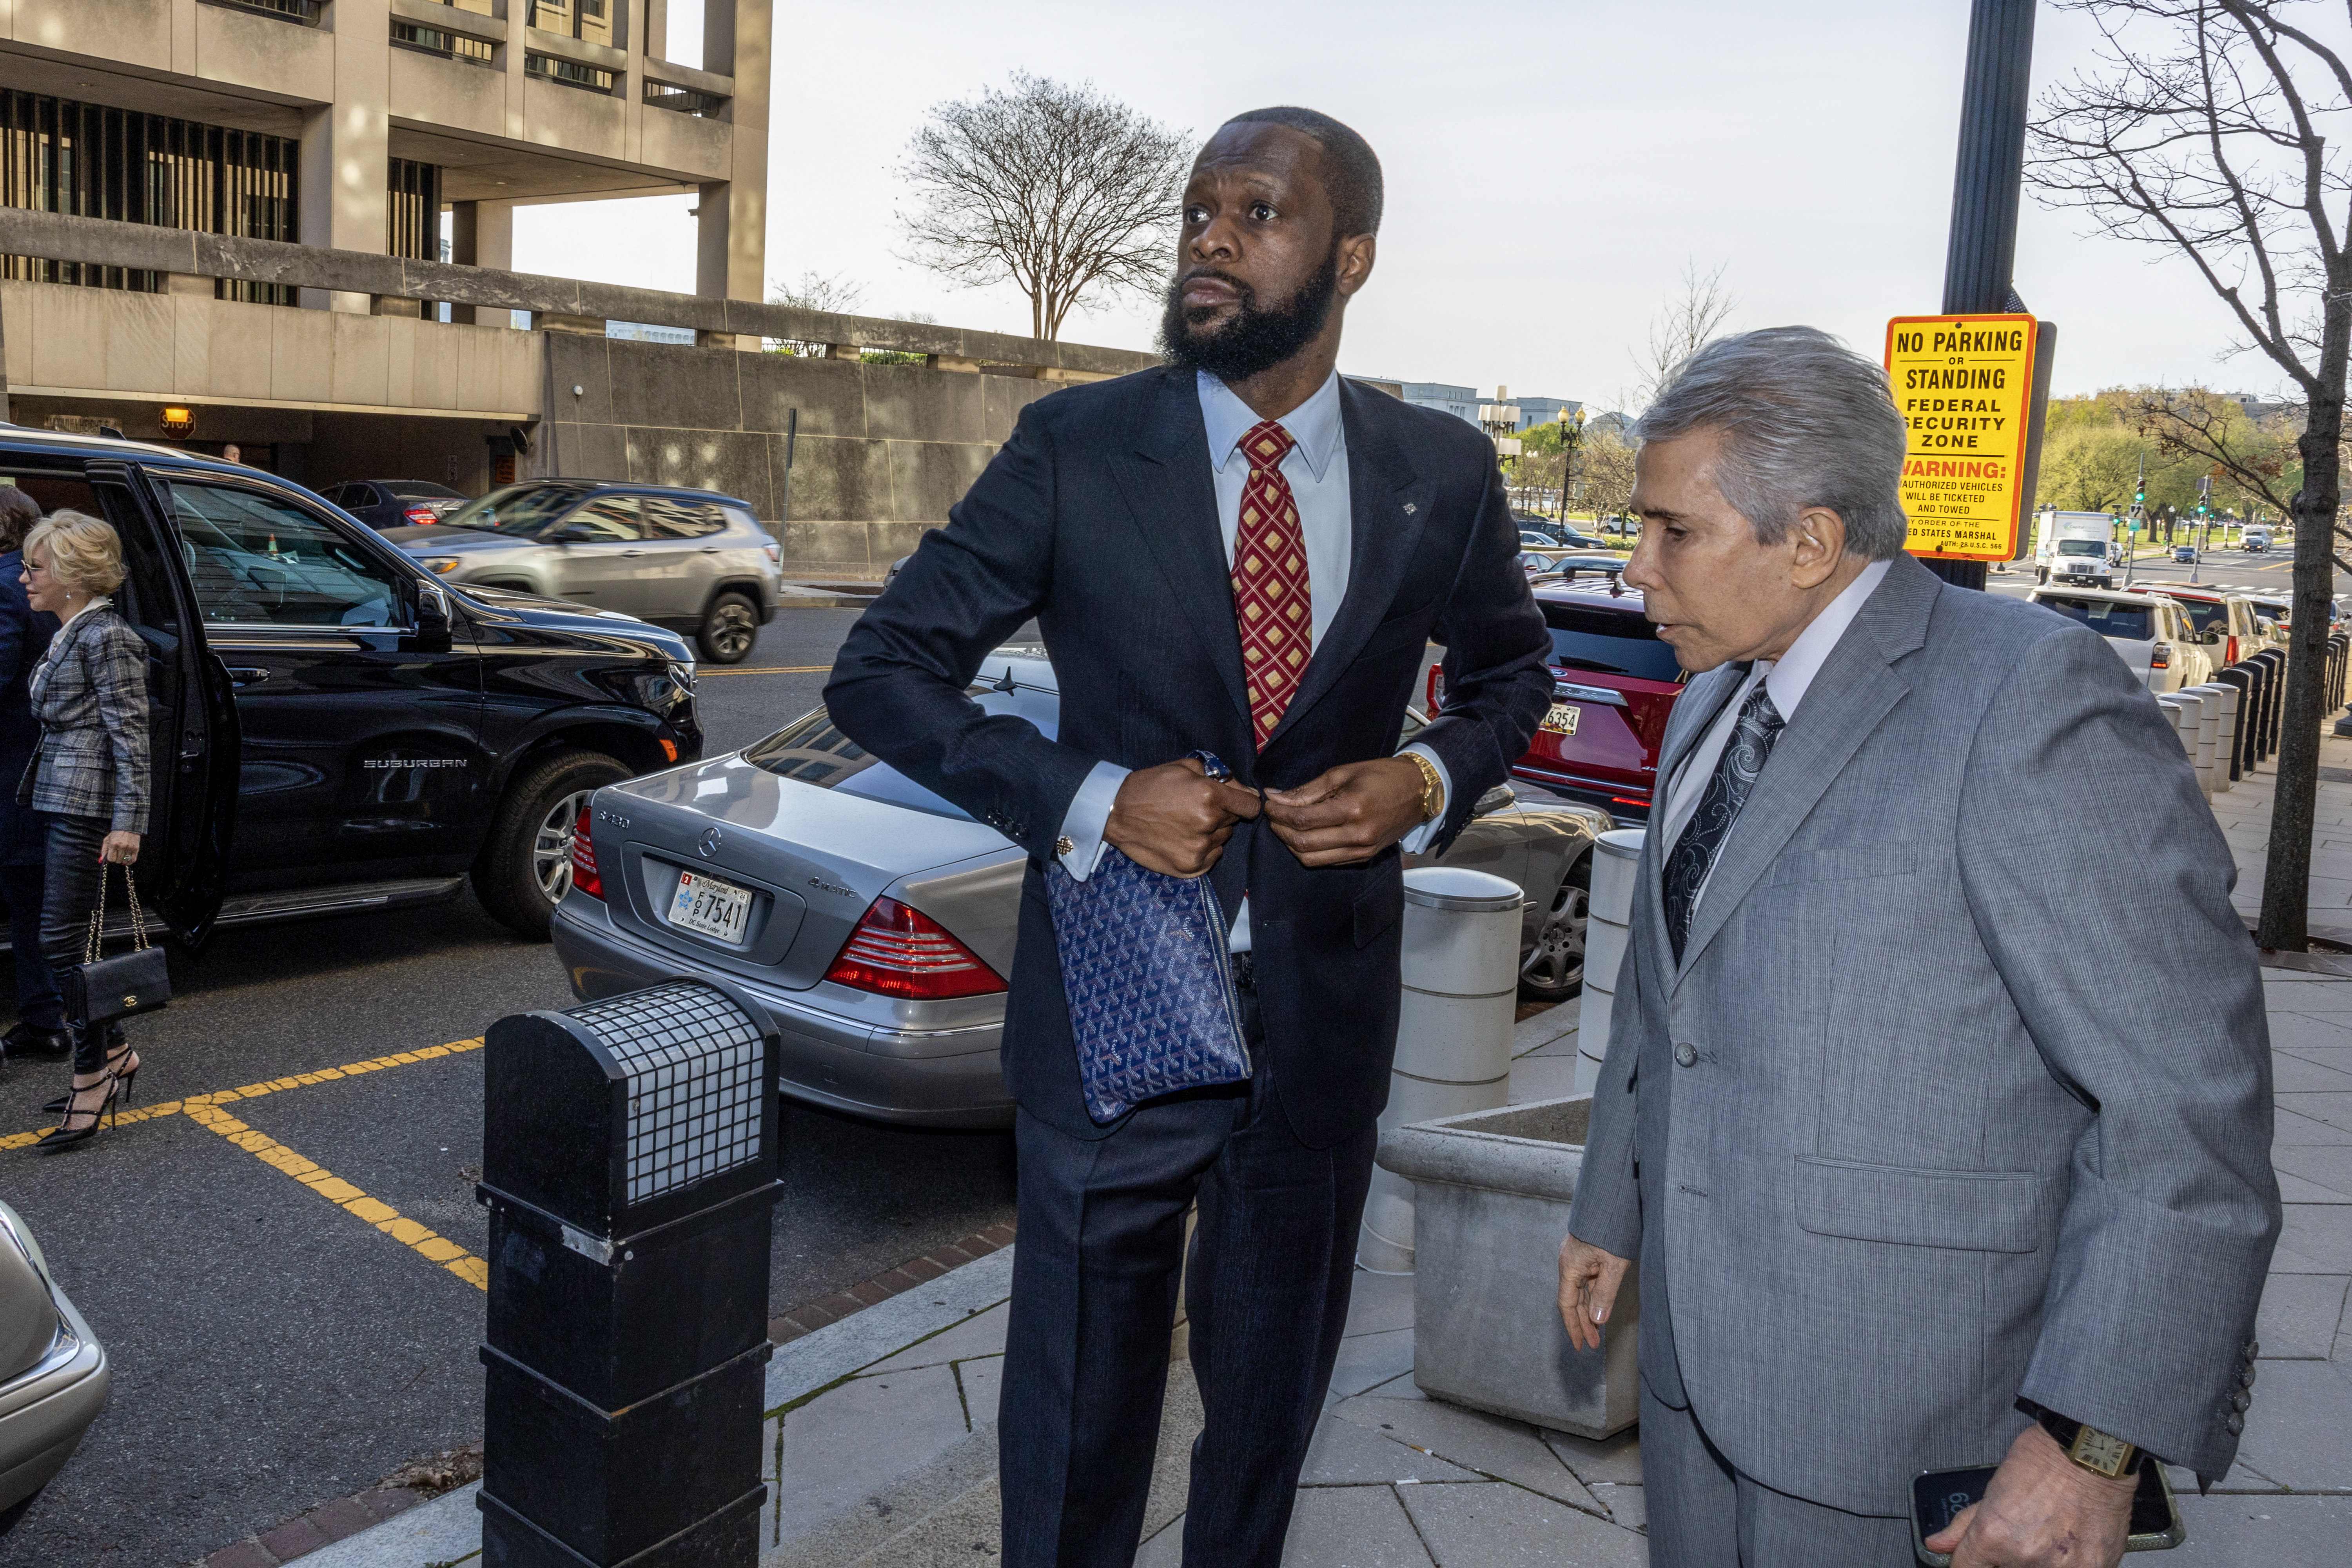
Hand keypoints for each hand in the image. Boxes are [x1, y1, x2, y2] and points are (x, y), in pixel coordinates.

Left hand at [98, 831, 139, 864]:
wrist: (128, 826)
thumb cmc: (117, 833)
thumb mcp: (108, 839)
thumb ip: (104, 850)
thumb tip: (102, 859)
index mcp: (113, 844)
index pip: (111, 859)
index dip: (110, 859)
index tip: (111, 857)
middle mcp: (122, 846)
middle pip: (118, 860)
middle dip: (116, 859)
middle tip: (117, 854)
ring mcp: (129, 848)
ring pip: (125, 861)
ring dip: (123, 860)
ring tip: (122, 856)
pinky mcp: (136, 849)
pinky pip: (132, 860)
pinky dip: (129, 862)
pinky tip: (127, 860)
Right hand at [1104, 758, 1261, 877]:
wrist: (1117, 812)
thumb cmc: (1151, 785)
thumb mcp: (1186, 767)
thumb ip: (1220, 776)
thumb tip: (1245, 791)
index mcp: (1210, 796)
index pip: (1251, 806)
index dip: (1245, 802)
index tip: (1237, 802)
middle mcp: (1208, 824)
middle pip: (1234, 821)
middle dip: (1222, 813)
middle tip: (1197, 808)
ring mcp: (1199, 848)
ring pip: (1223, 839)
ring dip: (1212, 831)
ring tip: (1185, 823)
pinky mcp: (1191, 866)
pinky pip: (1213, 856)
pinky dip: (1204, 848)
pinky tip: (1183, 839)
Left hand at [1262, 758, 1427, 867]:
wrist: (1419, 791)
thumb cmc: (1382, 775)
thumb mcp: (1343, 773)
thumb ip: (1307, 790)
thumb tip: (1275, 796)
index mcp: (1352, 809)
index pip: (1302, 820)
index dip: (1278, 814)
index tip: (1268, 804)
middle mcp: (1358, 835)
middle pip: (1303, 844)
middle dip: (1280, 830)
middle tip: (1272, 815)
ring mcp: (1362, 850)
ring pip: (1312, 859)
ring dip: (1291, 845)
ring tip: (1285, 826)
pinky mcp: (1365, 857)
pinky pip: (1327, 862)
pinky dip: (1310, 852)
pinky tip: (1305, 835)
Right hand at [1556, 1231, 1631, 1352]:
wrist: (1612, 1200)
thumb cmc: (1611, 1229)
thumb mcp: (1613, 1264)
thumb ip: (1604, 1293)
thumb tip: (1598, 1319)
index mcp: (1570, 1267)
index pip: (1567, 1305)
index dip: (1573, 1327)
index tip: (1581, 1345)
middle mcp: (1570, 1264)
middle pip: (1573, 1300)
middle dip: (1583, 1323)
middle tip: (1593, 1344)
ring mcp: (1577, 1258)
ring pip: (1581, 1291)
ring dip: (1589, 1311)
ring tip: (1598, 1331)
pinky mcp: (1586, 1253)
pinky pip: (1587, 1280)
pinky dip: (1593, 1296)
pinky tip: (1600, 1306)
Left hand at [1924, 1424, 2135, 1567]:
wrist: (2093, 1455)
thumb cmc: (2044, 1463)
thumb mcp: (1994, 1488)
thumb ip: (1965, 1524)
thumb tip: (1937, 1545)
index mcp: (1993, 1536)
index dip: (1968, 1563)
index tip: (1974, 1558)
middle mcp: (2023, 1558)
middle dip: (2003, 1560)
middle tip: (2020, 1536)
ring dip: (2035, 1562)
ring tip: (2045, 1536)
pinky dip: (2064, 1564)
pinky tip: (2067, 1544)